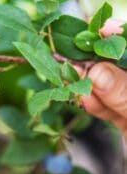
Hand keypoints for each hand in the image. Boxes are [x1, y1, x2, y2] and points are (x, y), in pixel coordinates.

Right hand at [80, 19, 126, 135]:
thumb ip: (125, 94)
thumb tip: (97, 72)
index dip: (123, 38)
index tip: (104, 31)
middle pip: (122, 67)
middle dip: (99, 63)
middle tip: (76, 62)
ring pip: (111, 86)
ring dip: (90, 85)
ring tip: (74, 81)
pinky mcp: (126, 119)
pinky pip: (107, 106)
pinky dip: (93, 104)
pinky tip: (83, 100)